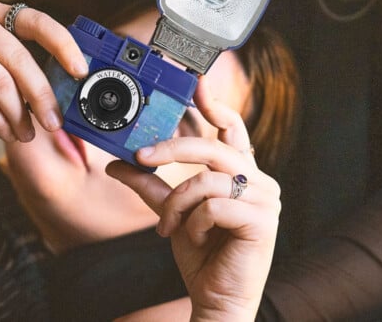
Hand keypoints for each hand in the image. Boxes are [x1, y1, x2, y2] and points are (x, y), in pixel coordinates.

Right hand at [0, 0, 87, 141]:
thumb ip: (11, 59)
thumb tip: (56, 93)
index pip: (37, 21)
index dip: (63, 45)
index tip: (81, 71)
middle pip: (19, 59)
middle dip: (42, 95)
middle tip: (55, 121)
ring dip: (18, 114)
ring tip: (27, 134)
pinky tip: (6, 132)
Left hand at [107, 75, 280, 320]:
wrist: (217, 298)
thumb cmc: (202, 254)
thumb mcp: (171, 212)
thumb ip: (149, 185)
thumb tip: (116, 164)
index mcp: (241, 174)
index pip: (232, 129)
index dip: (216, 104)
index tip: (195, 83)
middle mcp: (259, 181)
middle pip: (213, 147)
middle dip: (172, 148)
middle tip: (140, 156)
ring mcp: (265, 200)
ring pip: (207, 180)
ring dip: (178, 204)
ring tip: (169, 226)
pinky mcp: (263, 221)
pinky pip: (214, 206)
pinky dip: (194, 223)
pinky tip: (197, 240)